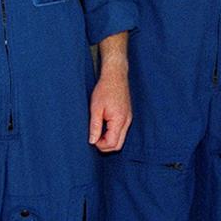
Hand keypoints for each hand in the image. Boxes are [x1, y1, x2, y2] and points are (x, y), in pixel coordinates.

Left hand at [89, 36, 131, 151]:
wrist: (115, 75)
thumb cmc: (105, 89)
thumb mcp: (96, 108)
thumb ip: (95, 126)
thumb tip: (92, 141)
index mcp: (119, 120)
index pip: (112, 143)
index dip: (100, 145)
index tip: (92, 138)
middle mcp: (127, 121)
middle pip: (118, 145)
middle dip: (105, 145)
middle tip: (94, 137)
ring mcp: (128, 119)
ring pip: (120, 139)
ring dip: (109, 139)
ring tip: (98, 129)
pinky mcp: (127, 115)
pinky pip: (122, 131)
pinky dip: (113, 133)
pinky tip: (104, 125)